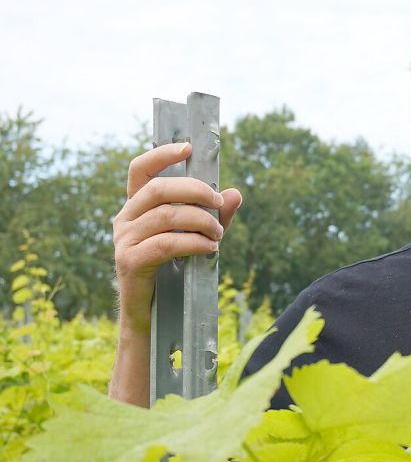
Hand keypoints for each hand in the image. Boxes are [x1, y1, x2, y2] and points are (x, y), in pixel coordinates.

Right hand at [112, 142, 242, 331]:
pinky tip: (210, 249)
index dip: (162, 154)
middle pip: (159, 188)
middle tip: (219, 203)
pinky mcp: (129, 261)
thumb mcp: (198, 236)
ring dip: (201, 222)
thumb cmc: (175, 270)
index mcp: (136, 206)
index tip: (189, 148)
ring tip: (218, 235)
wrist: (155, 313)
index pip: (140, 169)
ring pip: (167, 216)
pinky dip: (194, 243)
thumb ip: (215, 215)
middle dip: (195, 191)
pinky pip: (166, 243)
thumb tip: (235, 193)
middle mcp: (124, 218)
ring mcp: (123, 239)